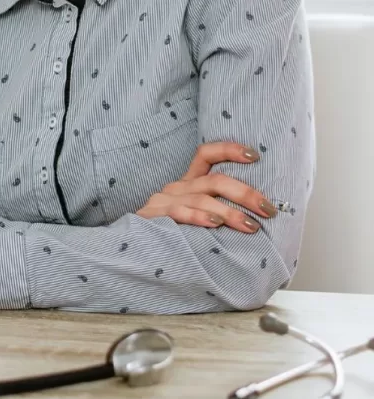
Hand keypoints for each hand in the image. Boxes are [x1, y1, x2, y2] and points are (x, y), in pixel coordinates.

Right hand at [136, 141, 277, 232]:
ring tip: (251, 226)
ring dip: (230, 212)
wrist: (129, 248)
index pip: (206, 154)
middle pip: (215, 180)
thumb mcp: (193, 217)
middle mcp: (177, 188)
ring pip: (203, 198)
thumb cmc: (170, 235)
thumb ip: (215, 212)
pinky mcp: (154, 217)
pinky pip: (180, 213)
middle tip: (268, 209)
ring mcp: (165, 201)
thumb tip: (256, 218)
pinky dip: (200, 217)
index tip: (255, 156)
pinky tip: (215, 225)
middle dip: (245, 193)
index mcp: (188, 184)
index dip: (229, 150)